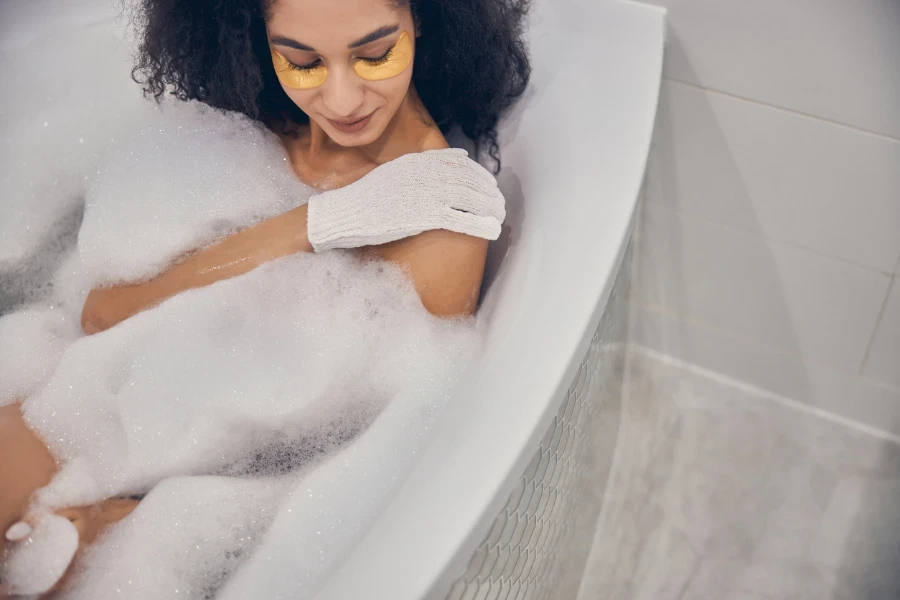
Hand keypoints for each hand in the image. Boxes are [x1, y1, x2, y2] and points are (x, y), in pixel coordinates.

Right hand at [307, 148, 505, 251]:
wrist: (344, 213)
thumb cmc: (366, 198)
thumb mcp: (394, 172)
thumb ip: (421, 165)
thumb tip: (453, 158)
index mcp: (417, 161)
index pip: (458, 163)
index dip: (479, 174)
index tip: (490, 183)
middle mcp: (424, 173)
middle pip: (468, 180)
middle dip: (488, 192)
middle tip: (500, 202)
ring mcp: (424, 194)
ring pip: (469, 198)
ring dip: (490, 207)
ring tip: (501, 215)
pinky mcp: (422, 215)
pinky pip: (459, 219)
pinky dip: (480, 224)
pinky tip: (493, 230)